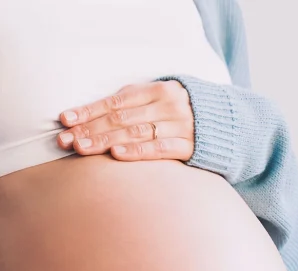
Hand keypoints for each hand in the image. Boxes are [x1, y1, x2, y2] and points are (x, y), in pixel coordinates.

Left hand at [57, 81, 194, 161]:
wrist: (231, 126)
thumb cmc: (185, 114)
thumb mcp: (162, 100)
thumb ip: (134, 104)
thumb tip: (92, 115)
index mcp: (159, 89)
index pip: (116, 101)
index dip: (89, 110)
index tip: (65, 119)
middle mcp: (169, 105)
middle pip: (122, 118)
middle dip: (90, 129)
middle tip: (66, 139)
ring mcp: (181, 126)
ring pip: (136, 133)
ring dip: (105, 141)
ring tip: (82, 148)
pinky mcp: (191, 147)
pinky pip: (160, 149)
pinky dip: (137, 151)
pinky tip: (116, 154)